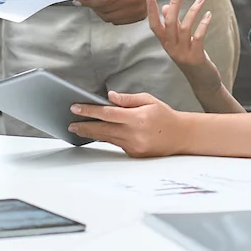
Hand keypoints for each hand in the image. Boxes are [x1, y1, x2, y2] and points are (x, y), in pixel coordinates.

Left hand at [67, 91, 193, 156]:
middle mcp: (134, 134)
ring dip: (91, 134)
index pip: (108, 113)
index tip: (75, 108)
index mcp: (138, 118)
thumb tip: (109, 97)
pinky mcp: (134, 154)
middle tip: (71, 123)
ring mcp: (134, 146)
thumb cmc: (164, 115)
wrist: (180, 136)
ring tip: (78, 129)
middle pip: (103, 130)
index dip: (90, 110)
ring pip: (107, 139)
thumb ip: (127, 99)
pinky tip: (96, 134)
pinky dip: (106, 138)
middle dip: (85, 126)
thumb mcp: (148, 100)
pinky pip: (116, 144)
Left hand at [81, 0, 173, 23]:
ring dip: (101, 13)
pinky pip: (119, 21)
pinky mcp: (140, 16)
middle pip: (105, 10)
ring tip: (99, 5)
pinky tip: (110, 8)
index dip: (89, 1)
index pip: (103, 0)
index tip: (79, 0)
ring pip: (110, 18)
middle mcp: (133, 1)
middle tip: (89, 1)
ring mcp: (138, 10)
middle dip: (93, 7)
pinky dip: (111, 16)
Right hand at [145, 0, 219, 83]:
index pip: (154, 26)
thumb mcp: (180, 42)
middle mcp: (172, 48)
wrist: (203, 83)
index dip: (151, 11)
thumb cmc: (192, 60)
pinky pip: (198, 37)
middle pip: (170, 23)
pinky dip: (203, 24)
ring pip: (184, 27)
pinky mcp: (196, 58)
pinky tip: (208, 14)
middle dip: (175, 3)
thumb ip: (172, 26)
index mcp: (166, 44)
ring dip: (193, 10)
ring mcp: (183, 53)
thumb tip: (166, 8)